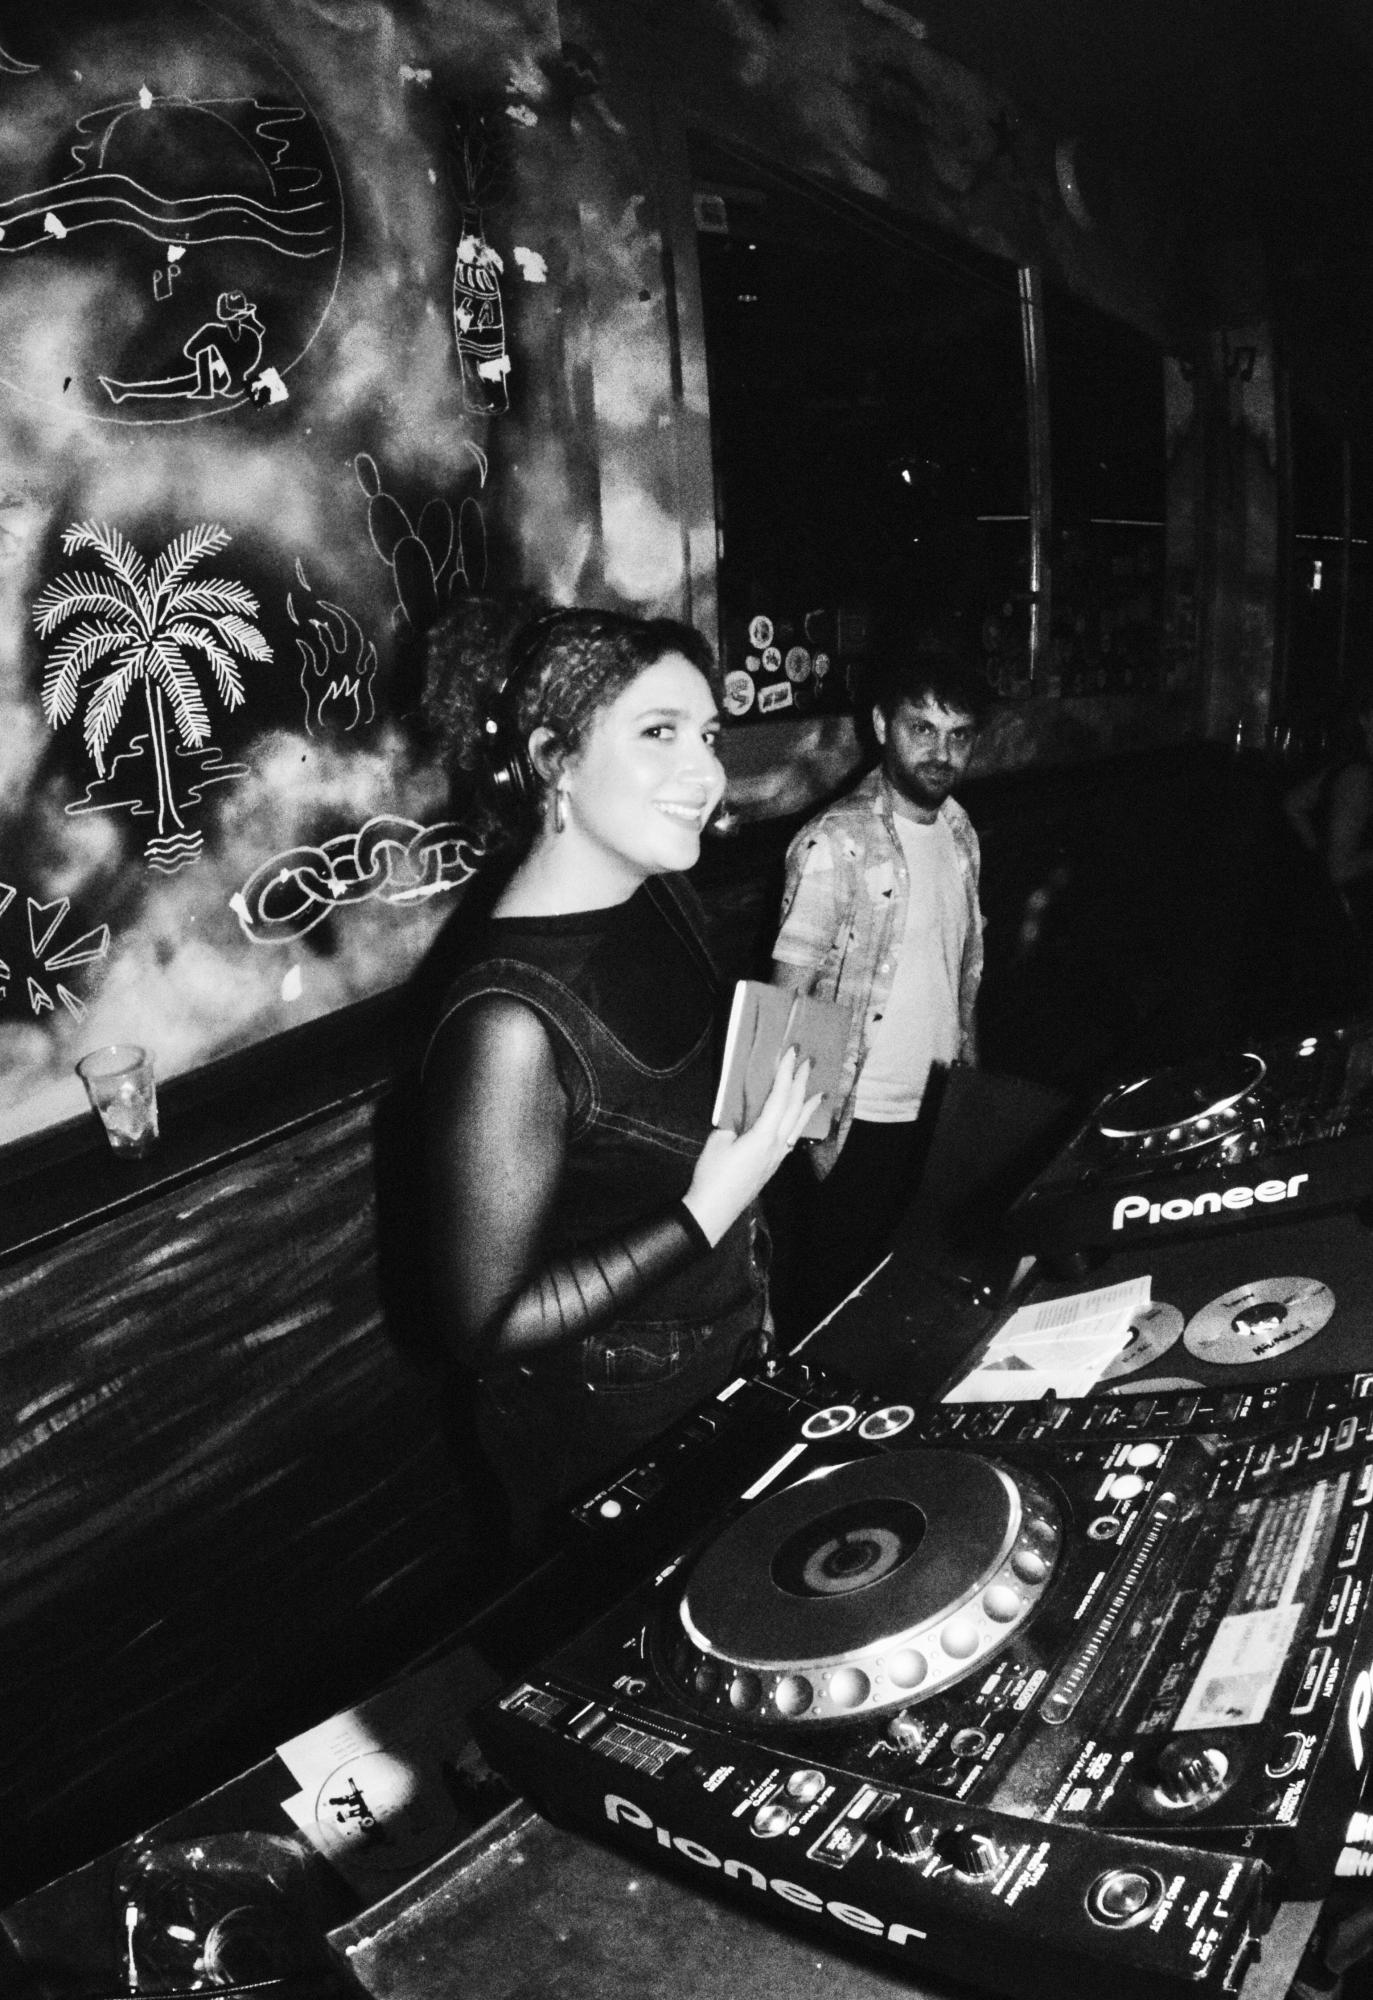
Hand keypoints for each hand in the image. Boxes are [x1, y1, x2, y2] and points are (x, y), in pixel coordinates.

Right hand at [683, 1046, 821, 1245]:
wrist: (714, 1210)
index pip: (780, 1097)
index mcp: (764, 1135)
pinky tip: (799, 1121)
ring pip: (797, 1125)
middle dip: (801, 1083)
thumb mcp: (718, 1141)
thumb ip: (734, 1123)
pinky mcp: (773, 1165)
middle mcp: (777, 1145)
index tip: (791, 1053)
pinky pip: (792, 1138)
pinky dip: (799, 1123)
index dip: (786, 1073)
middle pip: (794, 1108)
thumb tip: (743, 1114)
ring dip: (807, 1105)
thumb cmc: (712, 1175)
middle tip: (808, 1062)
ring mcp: (778, 1157)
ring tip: (819, 1090)